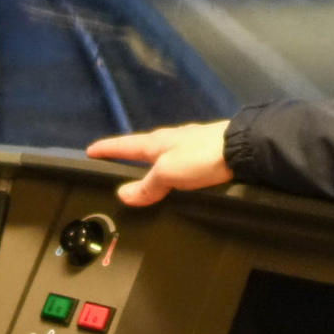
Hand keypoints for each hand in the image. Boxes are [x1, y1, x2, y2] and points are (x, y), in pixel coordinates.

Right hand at [88, 121, 231, 207]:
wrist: (243, 149)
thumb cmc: (201, 157)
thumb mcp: (169, 173)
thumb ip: (147, 185)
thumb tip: (122, 194)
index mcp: (158, 142)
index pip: (125, 145)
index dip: (107, 149)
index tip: (90, 150)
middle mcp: (172, 140)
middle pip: (144, 147)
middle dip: (129, 154)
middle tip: (116, 163)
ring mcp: (191, 144)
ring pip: (164, 153)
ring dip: (152, 162)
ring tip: (145, 174)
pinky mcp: (208, 152)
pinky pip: (180, 160)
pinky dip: (171, 168)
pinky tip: (177, 175)